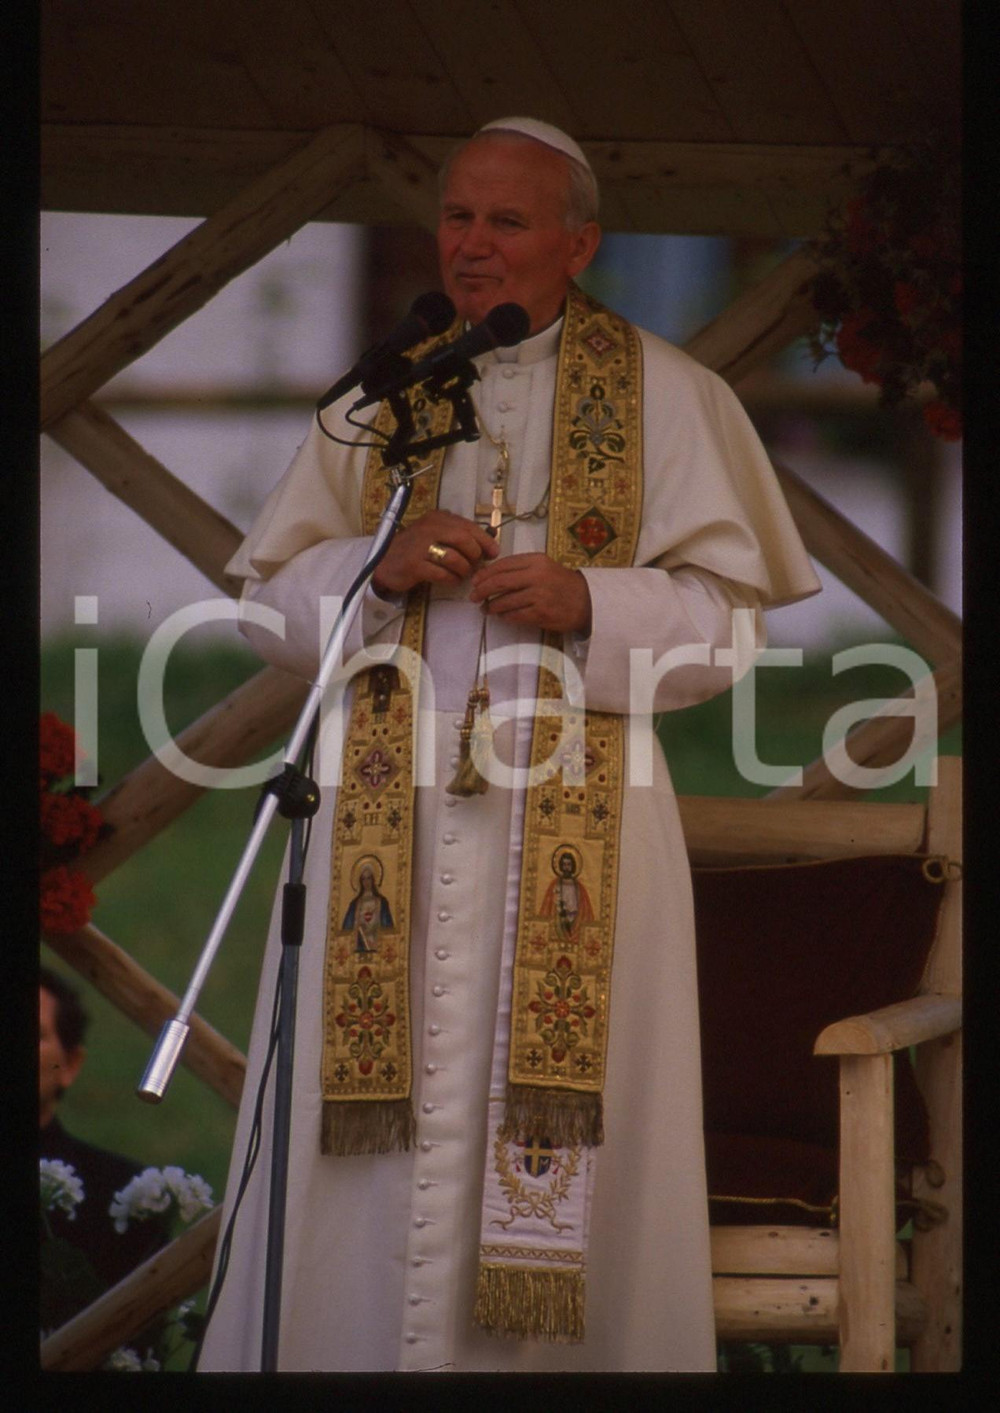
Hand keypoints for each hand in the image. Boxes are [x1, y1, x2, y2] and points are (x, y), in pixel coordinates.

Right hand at [372, 510, 498, 595]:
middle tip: (475, 564)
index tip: (494, 552)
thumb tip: (487, 545)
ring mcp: (420, 547)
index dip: (484, 540)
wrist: (385, 562)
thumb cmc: (415, 549)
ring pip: (454, 558)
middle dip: (475, 554)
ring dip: (464, 569)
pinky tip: (451, 580)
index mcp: (436, 518)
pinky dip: (451, 579)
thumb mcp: (435, 534)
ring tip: (462, 574)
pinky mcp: (415, 565)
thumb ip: (457, 536)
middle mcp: (428, 528)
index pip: (467, 526)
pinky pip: (442, 574)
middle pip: (463, 539)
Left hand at [469, 553, 591, 634]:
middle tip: (473, 597)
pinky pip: (514, 615)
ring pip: (504, 601)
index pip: (502, 565)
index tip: (475, 581)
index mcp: (535, 560)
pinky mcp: (540, 613)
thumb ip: (520, 567)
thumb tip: (490, 575)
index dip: (485, 574)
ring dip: (491, 606)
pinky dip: (504, 616)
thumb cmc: (561, 583)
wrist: (586, 600)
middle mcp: (536, 576)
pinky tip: (501, 616)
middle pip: (499, 582)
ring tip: (486, 609)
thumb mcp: (544, 566)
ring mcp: (538, 595)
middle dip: (482, 590)